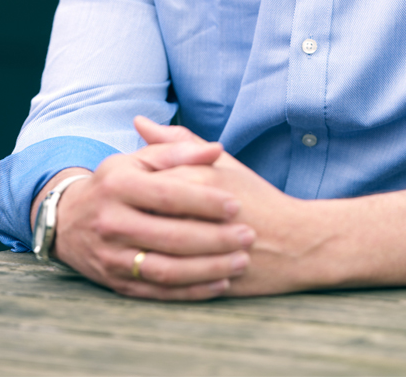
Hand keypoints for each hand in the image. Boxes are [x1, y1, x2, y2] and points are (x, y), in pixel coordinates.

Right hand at [43, 133, 255, 300]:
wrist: (67, 221)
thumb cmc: (114, 183)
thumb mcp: (137, 160)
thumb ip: (177, 151)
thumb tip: (216, 149)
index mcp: (119, 185)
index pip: (167, 195)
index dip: (203, 201)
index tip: (235, 204)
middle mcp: (113, 223)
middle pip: (171, 236)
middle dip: (214, 238)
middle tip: (248, 235)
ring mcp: (113, 257)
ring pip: (167, 269)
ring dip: (208, 268)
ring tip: (241, 261)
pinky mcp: (116, 284)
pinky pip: (159, 292)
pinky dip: (191, 291)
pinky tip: (219, 284)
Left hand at [136, 117, 405, 294]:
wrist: (297, 240)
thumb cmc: (254, 196)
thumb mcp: (218, 161)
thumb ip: (176, 140)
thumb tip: (139, 121)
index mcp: (198, 176)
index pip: (143, 176)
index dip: (123, 183)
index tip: (113, 187)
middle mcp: (199, 209)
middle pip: (141, 216)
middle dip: (121, 220)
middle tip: (108, 219)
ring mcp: (205, 246)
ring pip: (150, 253)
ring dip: (132, 251)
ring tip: (122, 246)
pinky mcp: (209, 278)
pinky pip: (167, 284)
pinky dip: (149, 280)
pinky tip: (141, 271)